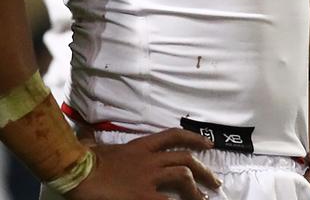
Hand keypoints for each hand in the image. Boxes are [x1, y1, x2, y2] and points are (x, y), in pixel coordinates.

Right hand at [67, 128, 219, 199]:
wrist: (75, 170)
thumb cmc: (81, 160)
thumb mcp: (93, 146)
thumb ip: (95, 141)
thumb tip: (84, 136)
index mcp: (140, 147)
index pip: (173, 136)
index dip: (193, 138)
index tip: (208, 144)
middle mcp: (149, 159)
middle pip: (185, 160)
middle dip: (203, 171)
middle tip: (214, 182)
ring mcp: (148, 177)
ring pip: (183, 177)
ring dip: (196, 189)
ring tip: (203, 199)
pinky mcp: (142, 195)